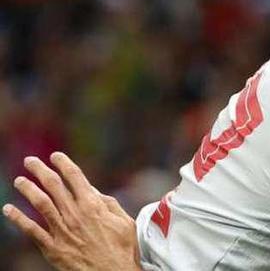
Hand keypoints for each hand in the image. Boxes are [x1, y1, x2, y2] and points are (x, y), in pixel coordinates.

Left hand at [3, 152, 141, 270]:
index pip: (75, 177)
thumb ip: (107, 203)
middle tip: (30, 161)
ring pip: (40, 203)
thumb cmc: (122, 248)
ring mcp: (62, 230)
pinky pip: (31, 230)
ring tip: (19, 180)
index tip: (56, 156)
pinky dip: (18, 218)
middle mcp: (75, 213)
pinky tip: (8, 209)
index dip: (64, 163)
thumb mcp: (124, 220)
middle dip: (40, 170)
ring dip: (28, 189)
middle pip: (53, 185)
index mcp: (93, 205)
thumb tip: (93, 191)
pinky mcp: (52, 247)